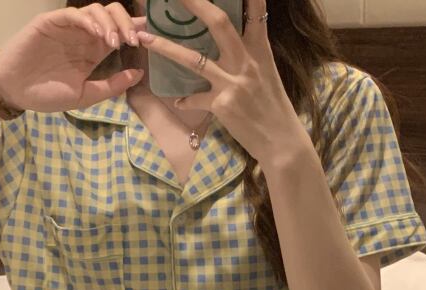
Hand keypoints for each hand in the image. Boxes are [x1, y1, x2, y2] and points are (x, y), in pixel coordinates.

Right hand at [0, 5, 148, 112]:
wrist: (15, 92)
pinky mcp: (52, 22)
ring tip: (116, 42)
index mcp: (93, 51)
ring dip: (111, 23)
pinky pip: (74, 14)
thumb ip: (111, 86)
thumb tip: (138, 73)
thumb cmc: (47, 94)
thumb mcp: (85, 96)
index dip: (135, 32)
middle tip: (135, 41)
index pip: (119, 33)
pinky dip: (89, 21)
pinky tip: (99, 34)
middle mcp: (83, 35)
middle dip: (128, 25)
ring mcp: (68, 27)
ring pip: (96, 11)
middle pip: (112, 16)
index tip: (151, 40)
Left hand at [136, 0, 305, 162]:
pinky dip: (185, 100)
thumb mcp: (267, 73)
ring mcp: (232, 83)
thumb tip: (232, 43)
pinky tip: (178, 101)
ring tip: (145, 38)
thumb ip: (249, 55)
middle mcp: (245, 61)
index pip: (255, 13)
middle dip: (195, 4)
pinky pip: (195, 99)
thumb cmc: (274, 107)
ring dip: (165, 47)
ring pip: (193, 60)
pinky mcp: (221, 105)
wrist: (280, 140)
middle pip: (218, 23)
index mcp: (259, 50)